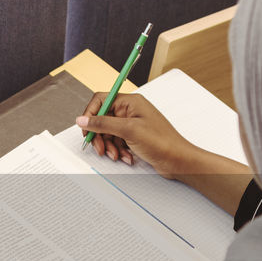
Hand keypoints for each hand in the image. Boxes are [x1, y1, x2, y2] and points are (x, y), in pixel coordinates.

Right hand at [77, 92, 196, 178]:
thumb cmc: (162, 142)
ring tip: (116, 154)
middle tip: (100, 148)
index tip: (87, 128)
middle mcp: (130, 111)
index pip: (101, 100)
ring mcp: (132, 124)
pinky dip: (118, 150)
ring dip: (110, 146)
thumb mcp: (128, 130)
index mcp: (130, 102)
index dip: (91, 114)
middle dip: (100, 135)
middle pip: (102, 119)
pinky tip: (126, 157)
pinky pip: (117, 141)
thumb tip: (83, 119)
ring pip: (109, 133)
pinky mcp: (134, 137)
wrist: (178, 160)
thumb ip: (103, 123)